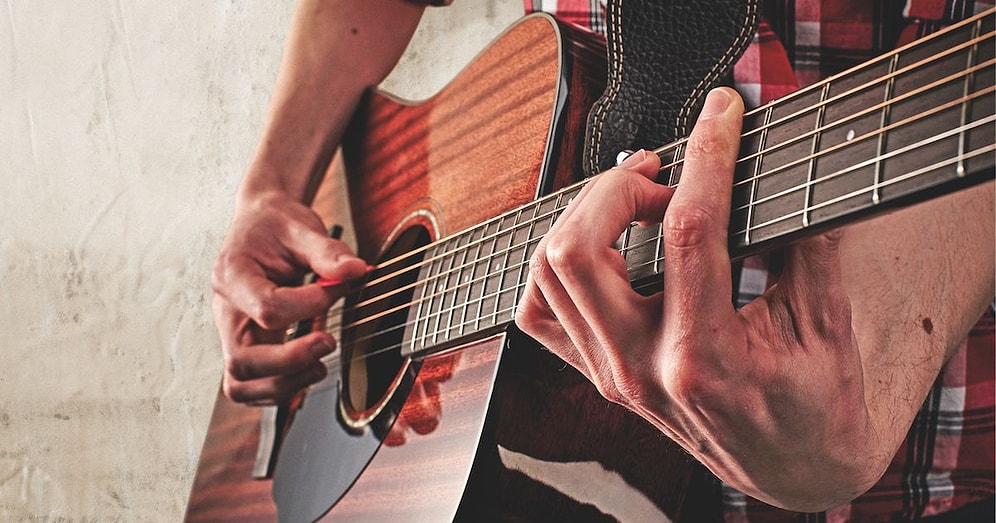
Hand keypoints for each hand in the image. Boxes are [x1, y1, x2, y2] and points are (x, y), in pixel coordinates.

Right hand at [211, 190, 367, 404]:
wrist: (261, 224)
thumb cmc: (277, 226)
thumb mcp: (302, 227)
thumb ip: (328, 251)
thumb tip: (356, 271)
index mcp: (232, 274)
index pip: (266, 307)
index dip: (308, 306)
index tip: (335, 289)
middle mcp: (226, 310)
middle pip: (242, 360)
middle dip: (289, 361)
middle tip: (329, 342)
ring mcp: (232, 333)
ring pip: (240, 383)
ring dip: (283, 384)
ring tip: (320, 366)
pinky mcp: (246, 346)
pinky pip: (251, 384)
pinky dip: (280, 388)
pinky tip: (310, 369)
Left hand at [516, 88, 877, 509]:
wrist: (793, 472)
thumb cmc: (815, 406)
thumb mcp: (828, 325)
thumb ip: (804, 243)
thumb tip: (780, 168)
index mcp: (706, 358)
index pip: (690, 232)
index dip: (707, 157)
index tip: (722, 114)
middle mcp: (641, 368)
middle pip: (578, 250)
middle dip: (615, 187)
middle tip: (662, 171)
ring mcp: (611, 374)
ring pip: (548, 273)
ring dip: (583, 215)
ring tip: (634, 198)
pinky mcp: (598, 374)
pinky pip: (541, 311)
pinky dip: (556, 264)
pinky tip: (602, 243)